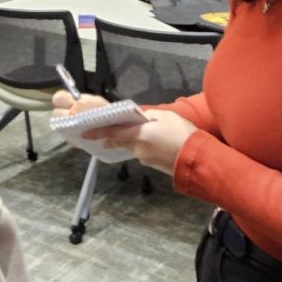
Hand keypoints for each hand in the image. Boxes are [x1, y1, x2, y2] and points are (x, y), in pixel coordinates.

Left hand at [52, 96, 196, 175]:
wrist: (197, 158)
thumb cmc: (181, 133)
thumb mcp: (165, 116)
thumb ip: (148, 116)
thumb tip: (139, 118)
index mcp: (138, 135)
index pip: (113, 134)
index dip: (98, 133)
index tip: (85, 134)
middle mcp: (137, 149)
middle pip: (123, 141)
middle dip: (119, 137)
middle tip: (121, 132)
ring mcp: (145, 159)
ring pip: (136, 147)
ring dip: (140, 140)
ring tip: (158, 133)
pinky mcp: (153, 166)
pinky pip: (146, 153)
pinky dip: (148, 147)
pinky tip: (162, 143)